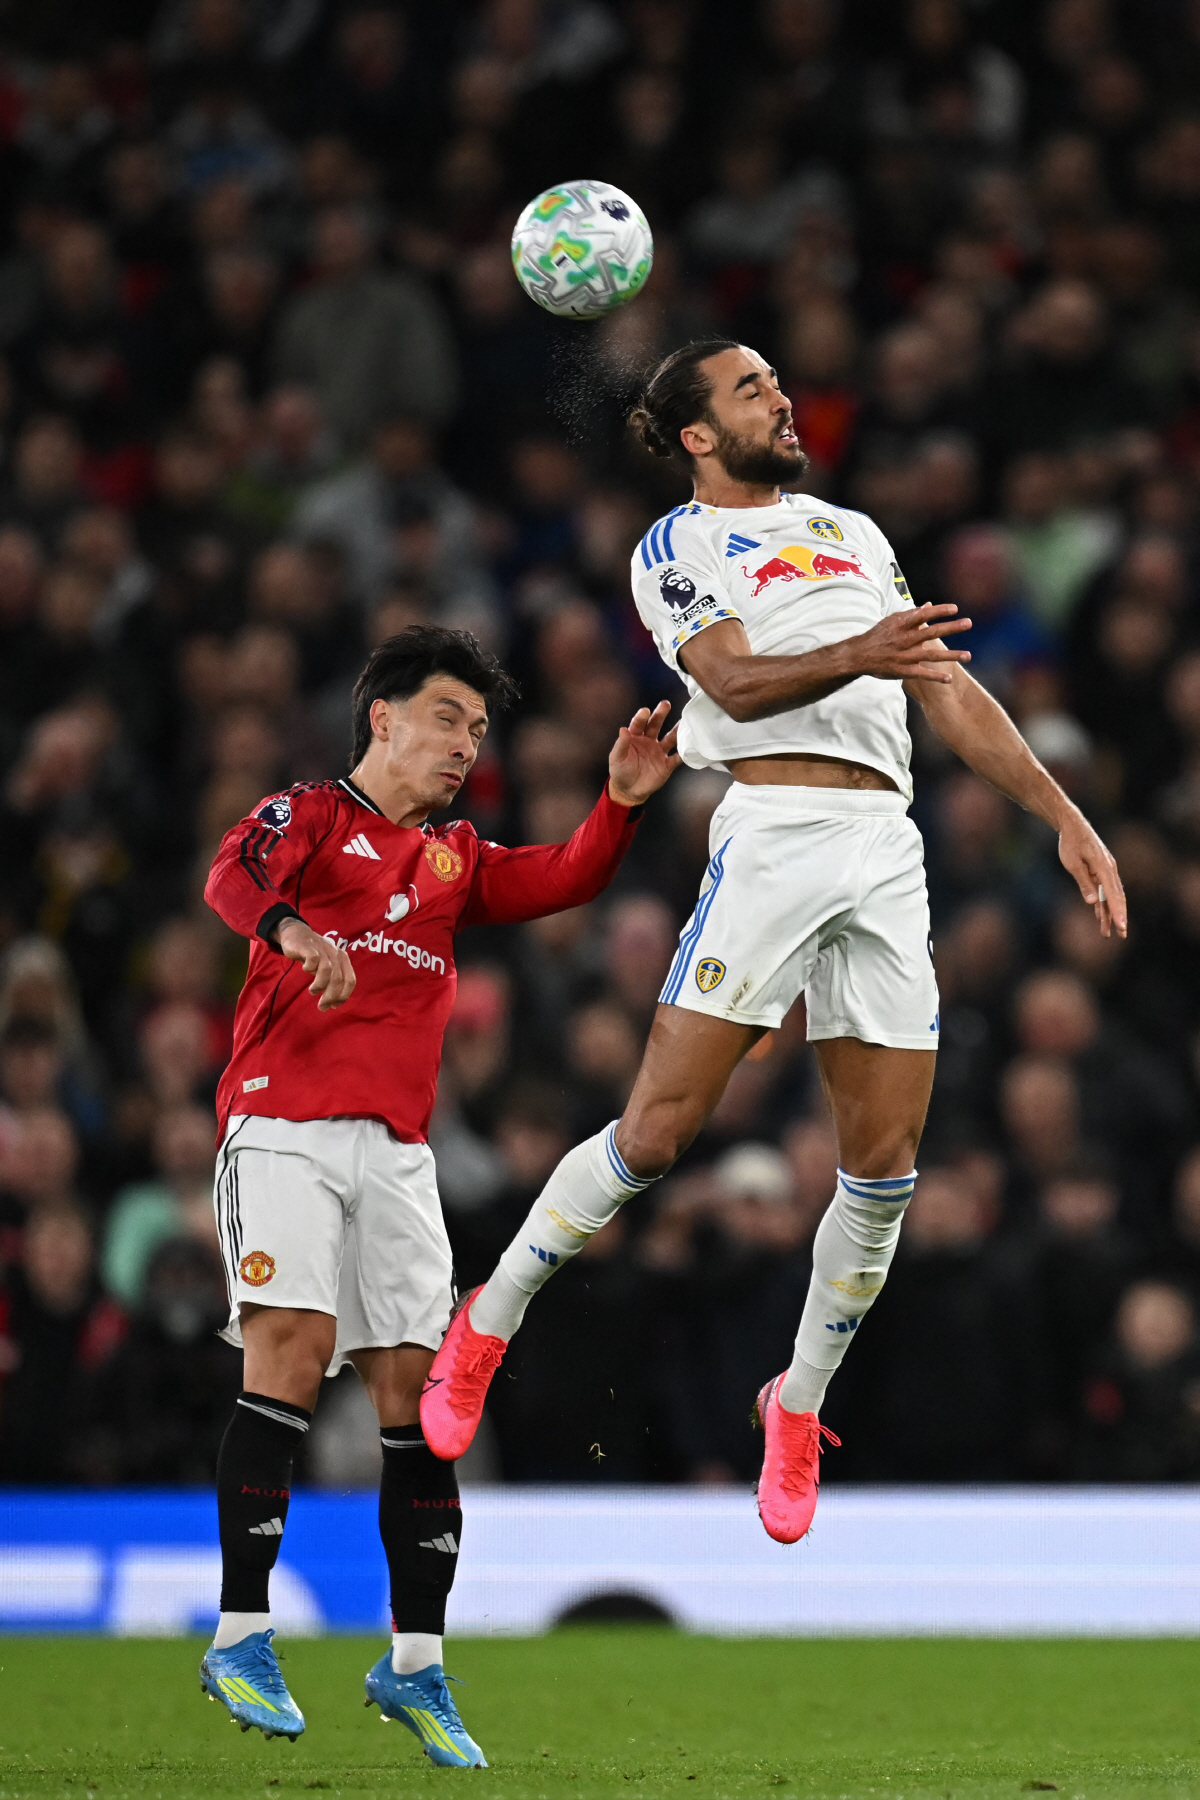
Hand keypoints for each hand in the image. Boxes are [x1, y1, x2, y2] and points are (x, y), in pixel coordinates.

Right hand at [277, 918, 356, 1009]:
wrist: (297, 933)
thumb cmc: (313, 954)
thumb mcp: (327, 966)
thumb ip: (332, 980)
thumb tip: (332, 1003)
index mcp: (343, 959)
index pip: (350, 980)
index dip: (343, 995)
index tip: (334, 1006)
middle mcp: (335, 953)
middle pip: (338, 979)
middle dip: (330, 996)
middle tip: (322, 1006)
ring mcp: (322, 949)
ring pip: (327, 971)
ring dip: (320, 985)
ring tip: (313, 991)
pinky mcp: (309, 947)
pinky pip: (312, 960)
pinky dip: (309, 968)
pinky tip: (305, 969)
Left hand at [607, 701, 680, 805]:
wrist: (629, 791)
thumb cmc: (620, 771)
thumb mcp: (617, 758)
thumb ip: (621, 744)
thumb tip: (622, 729)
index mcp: (635, 737)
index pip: (639, 724)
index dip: (642, 717)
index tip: (645, 711)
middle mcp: (649, 741)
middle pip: (655, 725)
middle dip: (660, 714)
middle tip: (666, 704)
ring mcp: (659, 752)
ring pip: (670, 738)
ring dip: (677, 731)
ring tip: (684, 722)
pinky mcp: (667, 765)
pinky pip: (677, 758)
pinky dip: (684, 754)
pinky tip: (691, 747)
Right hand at [851, 604, 972, 683]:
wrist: (859, 655)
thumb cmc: (878, 636)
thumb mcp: (892, 621)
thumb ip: (912, 614)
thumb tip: (929, 605)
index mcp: (902, 625)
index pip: (923, 614)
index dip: (939, 611)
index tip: (955, 609)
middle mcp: (905, 639)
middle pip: (932, 632)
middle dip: (951, 628)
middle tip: (968, 623)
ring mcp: (905, 656)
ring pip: (932, 655)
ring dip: (951, 655)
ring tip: (968, 655)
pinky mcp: (903, 670)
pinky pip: (922, 674)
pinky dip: (935, 677)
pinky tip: (949, 678)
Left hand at [1058, 809, 1127, 939]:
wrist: (1073, 826)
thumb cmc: (1070, 843)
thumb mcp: (1073, 863)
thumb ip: (1083, 883)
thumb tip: (1093, 902)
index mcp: (1104, 867)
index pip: (1113, 894)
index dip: (1117, 912)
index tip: (1121, 926)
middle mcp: (1109, 870)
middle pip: (1116, 897)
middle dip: (1119, 917)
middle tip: (1122, 934)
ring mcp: (1106, 871)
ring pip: (1110, 897)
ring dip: (1109, 914)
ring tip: (1108, 933)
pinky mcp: (1101, 872)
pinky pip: (1104, 891)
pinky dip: (1103, 905)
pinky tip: (1100, 918)